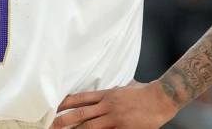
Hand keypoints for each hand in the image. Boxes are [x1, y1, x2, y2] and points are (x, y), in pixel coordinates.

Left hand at [50, 80, 178, 128]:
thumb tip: (114, 86)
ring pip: (89, 127)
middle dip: (63, 120)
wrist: (163, 97)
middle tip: (49, 126)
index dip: (65, 104)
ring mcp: (115, 118)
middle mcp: (107, 105)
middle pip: (80, 114)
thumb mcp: (127, 86)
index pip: (80, 98)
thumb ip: (116, 89)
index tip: (52, 108)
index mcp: (107, 94)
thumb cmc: (145, 92)